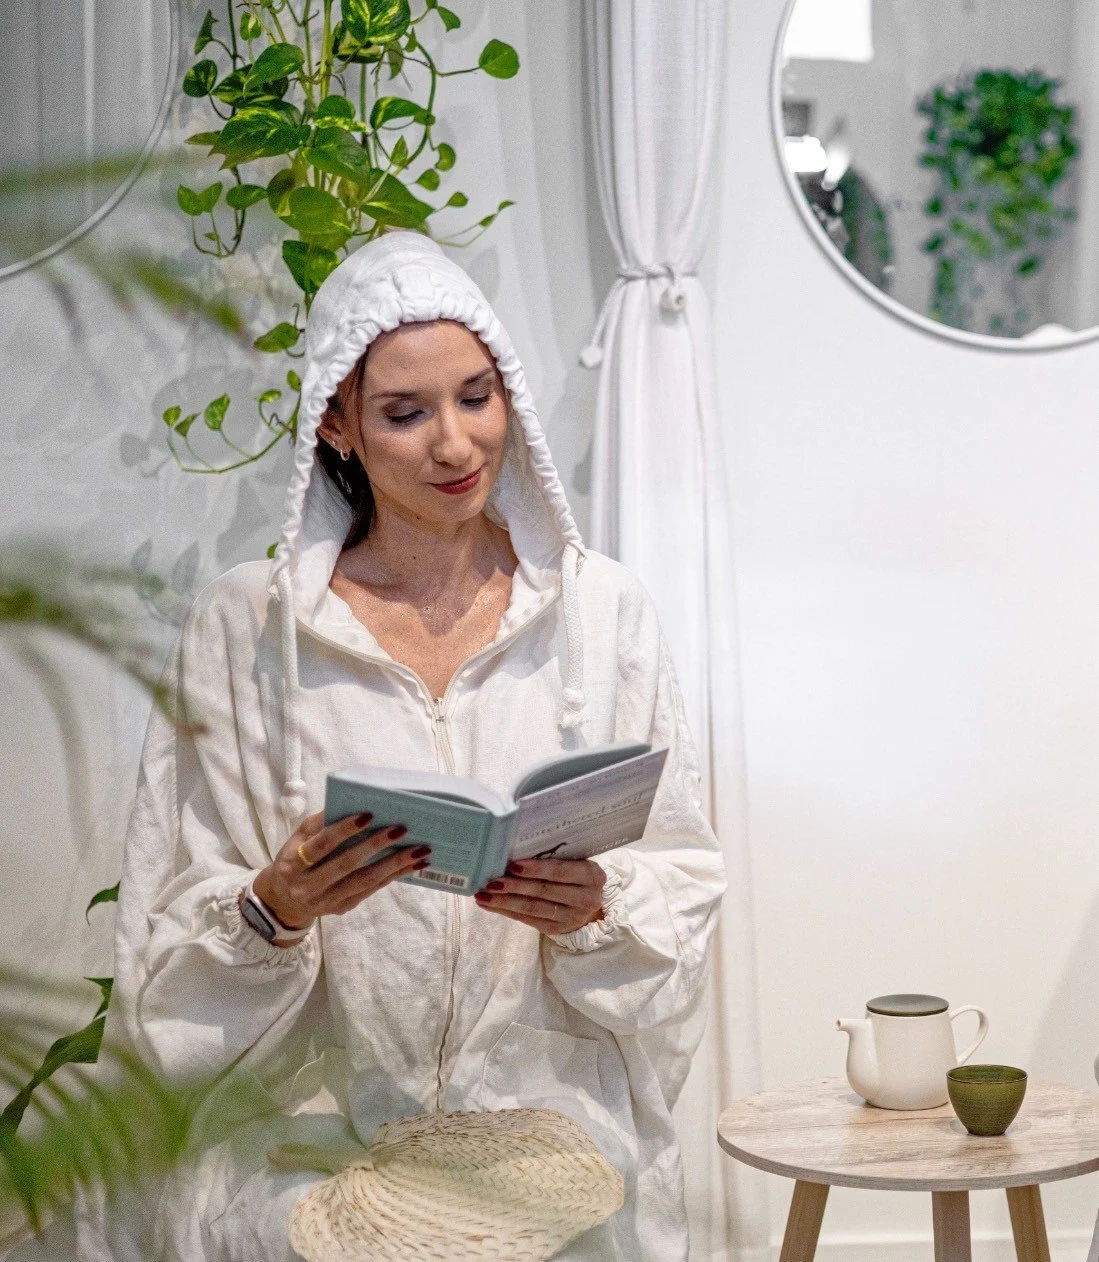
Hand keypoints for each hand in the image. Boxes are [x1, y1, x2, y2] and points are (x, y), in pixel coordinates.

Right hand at [251, 810, 429, 940]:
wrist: (284, 899)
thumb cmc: (295, 858)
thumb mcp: (297, 839)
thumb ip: (320, 823)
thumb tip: (352, 802)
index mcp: (291, 864)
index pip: (320, 846)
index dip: (344, 830)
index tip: (369, 815)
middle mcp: (306, 886)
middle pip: (346, 865)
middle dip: (376, 846)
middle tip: (401, 829)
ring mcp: (325, 901)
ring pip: (364, 881)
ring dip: (395, 864)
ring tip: (419, 849)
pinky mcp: (342, 908)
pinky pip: (372, 890)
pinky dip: (394, 876)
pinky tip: (413, 865)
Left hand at [473, 858, 604, 934]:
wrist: (590, 905)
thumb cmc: (576, 876)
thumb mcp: (576, 863)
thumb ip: (554, 858)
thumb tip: (514, 854)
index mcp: (591, 876)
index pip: (559, 871)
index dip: (535, 869)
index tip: (511, 866)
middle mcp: (585, 898)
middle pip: (543, 891)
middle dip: (513, 886)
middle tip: (490, 882)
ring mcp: (572, 917)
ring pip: (533, 908)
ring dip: (505, 902)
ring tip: (483, 896)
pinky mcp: (557, 930)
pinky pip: (528, 920)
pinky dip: (508, 912)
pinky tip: (491, 905)